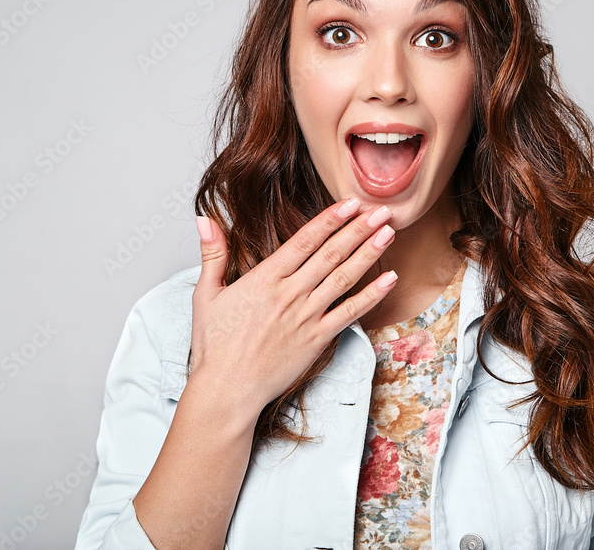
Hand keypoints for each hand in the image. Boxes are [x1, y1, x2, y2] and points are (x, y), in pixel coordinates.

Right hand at [189, 199, 396, 416]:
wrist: (226, 389)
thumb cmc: (214, 345)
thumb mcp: (206, 294)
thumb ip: (212, 254)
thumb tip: (205, 220)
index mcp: (264, 279)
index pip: (304, 241)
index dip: (330, 220)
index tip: (350, 204)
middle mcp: (289, 294)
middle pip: (330, 254)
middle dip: (358, 229)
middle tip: (381, 210)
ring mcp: (306, 317)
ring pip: (344, 278)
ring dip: (368, 253)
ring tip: (388, 232)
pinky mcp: (317, 340)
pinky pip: (350, 313)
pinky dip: (372, 295)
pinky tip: (389, 279)